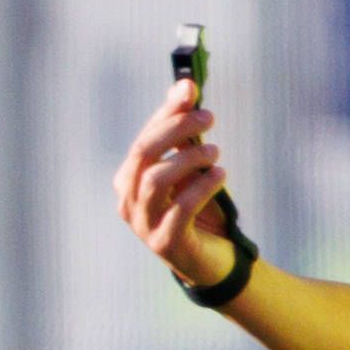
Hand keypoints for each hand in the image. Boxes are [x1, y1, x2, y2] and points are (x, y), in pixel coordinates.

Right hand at [113, 79, 240, 291]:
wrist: (214, 263)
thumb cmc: (200, 211)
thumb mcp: (192, 170)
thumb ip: (185, 134)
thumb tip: (186, 86)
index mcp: (129, 180)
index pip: (143, 139)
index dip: (166, 113)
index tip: (191, 90)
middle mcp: (128, 201)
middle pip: (144, 154)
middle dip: (175, 130)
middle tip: (208, 116)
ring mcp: (143, 224)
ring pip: (157, 180)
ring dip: (188, 158)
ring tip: (216, 150)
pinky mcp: (166, 243)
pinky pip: (180, 209)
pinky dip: (201, 187)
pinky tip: (220, 174)